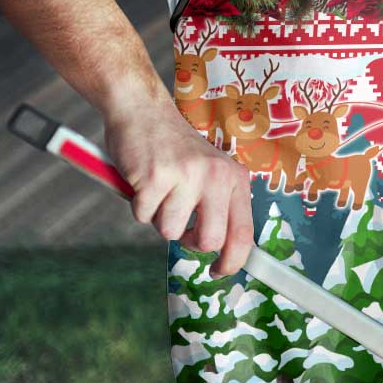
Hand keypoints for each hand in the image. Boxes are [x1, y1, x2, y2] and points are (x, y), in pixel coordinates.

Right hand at [104, 98, 253, 277]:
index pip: (244, 232)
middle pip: (209, 240)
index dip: (233, 261)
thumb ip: (219, 205)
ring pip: (170, 231)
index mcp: (235, 178)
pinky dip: (138, 206)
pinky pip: (143, 216)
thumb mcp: (211, 171)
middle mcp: (216, 176)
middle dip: (190, 242)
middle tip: (180, 225)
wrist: (143, 110)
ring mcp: (186, 176)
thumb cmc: (175, 149)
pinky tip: (143, 181)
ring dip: (159, 218)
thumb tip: (222, 251)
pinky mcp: (155, 177)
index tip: (219, 272)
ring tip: (160, 190)